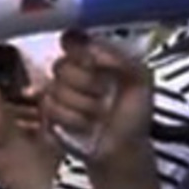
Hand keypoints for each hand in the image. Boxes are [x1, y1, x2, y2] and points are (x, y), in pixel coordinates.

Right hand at [44, 30, 152, 169]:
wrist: (123, 149)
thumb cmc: (133, 114)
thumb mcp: (140, 79)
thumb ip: (121, 56)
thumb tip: (92, 45)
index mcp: (94, 56)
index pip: (72, 40)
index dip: (82, 52)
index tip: (93, 63)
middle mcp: (73, 71)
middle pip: (61, 65)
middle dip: (87, 84)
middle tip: (105, 95)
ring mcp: (58, 93)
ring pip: (55, 88)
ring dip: (83, 105)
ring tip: (98, 114)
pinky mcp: (48, 115)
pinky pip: (49, 109)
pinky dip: (73, 119)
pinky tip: (86, 125)